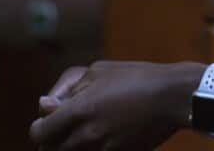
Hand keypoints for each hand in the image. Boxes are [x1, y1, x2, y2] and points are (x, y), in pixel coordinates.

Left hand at [30, 60, 195, 150]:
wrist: (174, 96)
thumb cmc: (137, 77)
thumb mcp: (99, 71)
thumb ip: (68, 89)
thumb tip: (44, 105)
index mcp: (79, 110)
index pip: (39, 133)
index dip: (39, 129)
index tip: (47, 122)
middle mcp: (88, 134)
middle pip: (52, 150)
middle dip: (53, 141)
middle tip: (63, 130)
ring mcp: (104, 148)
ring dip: (72, 146)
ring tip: (84, 132)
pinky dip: (94, 148)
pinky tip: (105, 135)